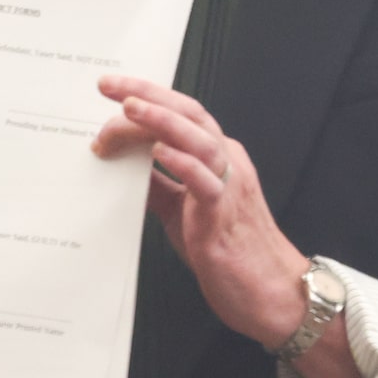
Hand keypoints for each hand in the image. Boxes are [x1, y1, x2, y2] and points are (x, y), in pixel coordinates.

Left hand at [90, 76, 309, 350]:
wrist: (267, 290)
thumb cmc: (225, 249)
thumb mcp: (179, 210)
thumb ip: (157, 184)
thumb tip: (122, 163)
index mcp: (217, 158)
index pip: (181, 114)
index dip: (148, 96)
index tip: (110, 88)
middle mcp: (227, 163)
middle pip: (190, 114)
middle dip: (148, 95)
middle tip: (109, 87)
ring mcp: (229, 187)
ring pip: (200, 141)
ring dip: (163, 122)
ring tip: (129, 109)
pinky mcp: (224, 217)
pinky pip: (207, 183)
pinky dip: (184, 164)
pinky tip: (158, 153)